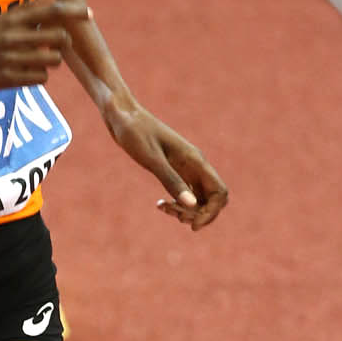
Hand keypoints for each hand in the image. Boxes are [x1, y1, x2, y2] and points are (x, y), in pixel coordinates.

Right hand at [0, 0, 90, 96]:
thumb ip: (25, 10)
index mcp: (9, 19)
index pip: (50, 10)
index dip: (73, 11)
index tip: (88, 13)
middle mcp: (13, 37)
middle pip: (59, 37)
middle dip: (61, 43)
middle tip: (52, 45)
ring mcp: (12, 59)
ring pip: (53, 60)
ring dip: (50, 61)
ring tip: (36, 60)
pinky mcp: (9, 79)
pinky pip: (40, 78)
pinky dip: (38, 77)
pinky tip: (25, 73)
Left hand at [106, 97, 227, 229]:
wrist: (122, 115)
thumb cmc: (134, 133)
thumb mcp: (152, 159)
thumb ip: (171, 181)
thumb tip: (192, 206)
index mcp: (195, 160)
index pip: (220, 192)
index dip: (211, 212)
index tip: (192, 225)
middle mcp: (195, 164)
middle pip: (212, 199)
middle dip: (198, 214)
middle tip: (174, 215)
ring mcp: (185, 167)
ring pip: (199, 198)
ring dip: (186, 210)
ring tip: (163, 208)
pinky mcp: (174, 169)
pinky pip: (185, 193)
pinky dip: (177, 203)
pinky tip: (160, 205)